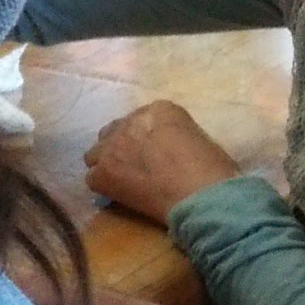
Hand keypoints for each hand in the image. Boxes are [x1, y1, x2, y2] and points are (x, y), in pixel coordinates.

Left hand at [83, 103, 242, 221]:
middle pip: (113, 133)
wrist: (201, 193)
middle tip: (134, 167)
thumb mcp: (197, 137)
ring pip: (96, 154)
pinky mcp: (103, 172)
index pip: (138, 120)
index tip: (151, 154)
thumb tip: (165, 149)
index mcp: (159, 110)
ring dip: (107, 165)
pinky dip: (104, 186)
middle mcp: (130, 121)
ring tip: (124, 182)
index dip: (142, 140)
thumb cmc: (212, 170)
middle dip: (120, 148)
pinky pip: (92, 177)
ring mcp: (113, 146)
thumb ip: (174, 135)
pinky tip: (120, 195)